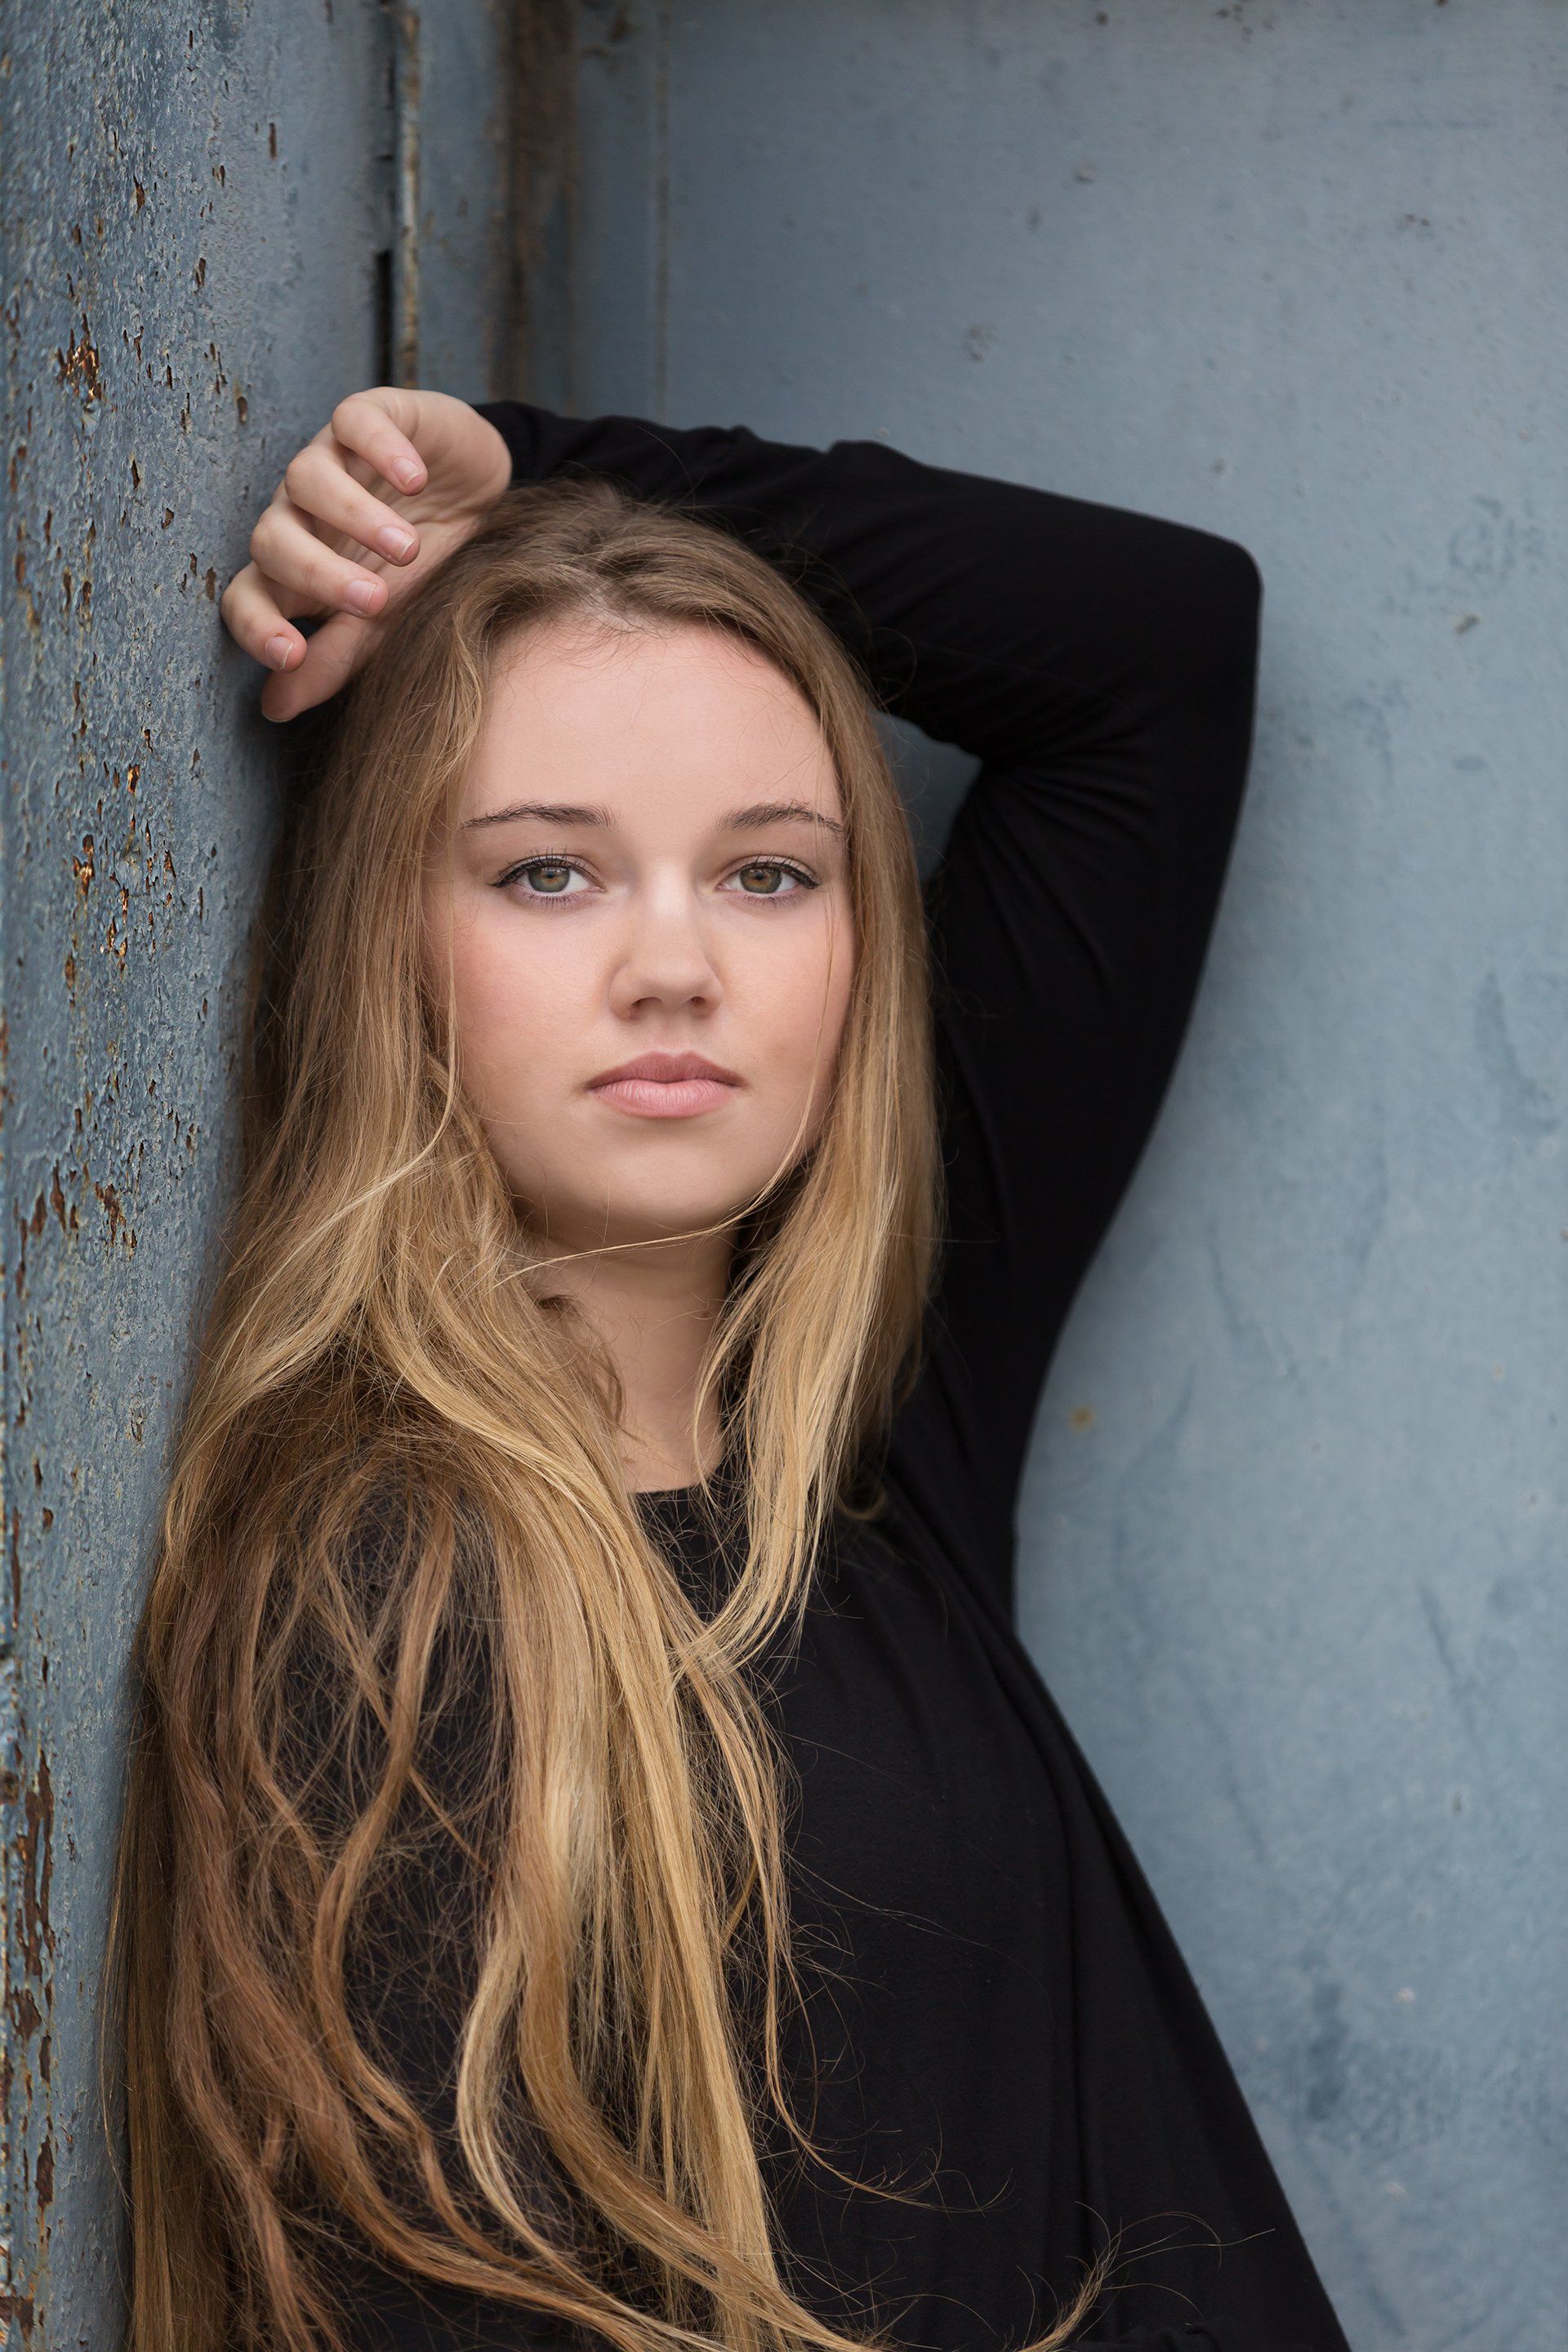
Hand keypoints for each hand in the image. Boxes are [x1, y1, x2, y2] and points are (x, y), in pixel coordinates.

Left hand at [219, 387, 512, 720]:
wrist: (487, 502)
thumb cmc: (430, 570)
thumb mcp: (389, 624)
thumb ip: (334, 659)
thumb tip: (273, 708)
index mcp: (295, 573)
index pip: (248, 597)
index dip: (256, 627)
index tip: (292, 654)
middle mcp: (299, 515)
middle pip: (271, 540)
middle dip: (317, 573)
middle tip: (374, 600)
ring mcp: (331, 461)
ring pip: (308, 479)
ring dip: (355, 517)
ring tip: (408, 548)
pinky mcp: (369, 416)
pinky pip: (353, 422)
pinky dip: (381, 451)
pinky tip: (415, 481)